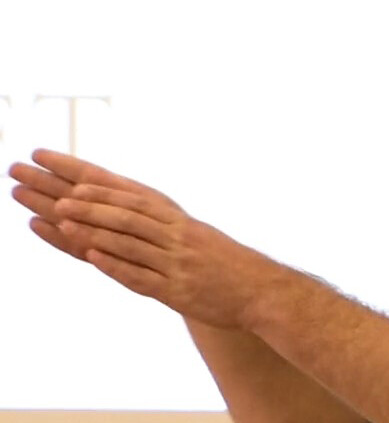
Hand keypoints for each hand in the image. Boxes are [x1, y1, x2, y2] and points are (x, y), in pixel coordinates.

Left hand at [8, 149, 285, 328]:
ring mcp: (176, 262)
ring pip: (130, 240)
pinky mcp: (177, 290)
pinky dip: (118, 264)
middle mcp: (176, 235)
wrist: (260, 290)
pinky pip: (143, 275)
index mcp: (178, 220)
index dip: (97, 183)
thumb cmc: (224, 264)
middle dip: (86, 201)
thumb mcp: (195, 236)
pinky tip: (94, 256)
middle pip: (125, 213)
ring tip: (63, 216)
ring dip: (95, 228)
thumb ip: (160, 226)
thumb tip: (123, 211)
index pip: (131, 195)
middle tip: (54, 192)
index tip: (68, 172)